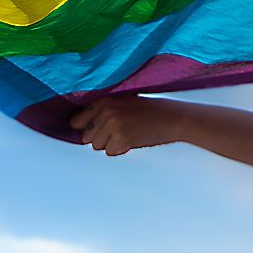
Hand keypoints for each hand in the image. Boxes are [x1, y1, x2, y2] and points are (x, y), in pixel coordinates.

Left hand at [69, 94, 183, 155]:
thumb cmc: (152, 112)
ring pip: (96, 146)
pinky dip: (121, 150)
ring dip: (111, 144)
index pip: (76, 121)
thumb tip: (82, 128)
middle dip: (101, 138)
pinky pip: (110, 152)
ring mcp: (113, 123)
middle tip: (122, 131)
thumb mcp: (126, 103)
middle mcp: (106, 110)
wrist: (176, 118)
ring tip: (129, 134)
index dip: (87, 128)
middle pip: (86, 137)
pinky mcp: (121, 137)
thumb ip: (104, 111)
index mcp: (105, 100)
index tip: (99, 130)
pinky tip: (134, 140)